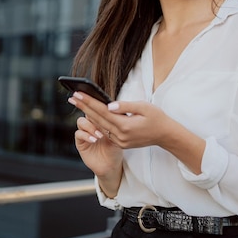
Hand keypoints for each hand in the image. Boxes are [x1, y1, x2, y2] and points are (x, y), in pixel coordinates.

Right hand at [70, 93, 122, 177]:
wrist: (112, 167)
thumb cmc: (118, 149)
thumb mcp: (123, 132)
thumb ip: (118, 119)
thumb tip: (111, 106)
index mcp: (104, 120)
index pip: (97, 106)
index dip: (91, 98)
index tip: (86, 90)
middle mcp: (93, 125)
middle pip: (87, 111)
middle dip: (82, 104)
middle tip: (78, 97)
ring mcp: (86, 134)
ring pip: (81, 122)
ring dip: (90, 126)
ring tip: (99, 134)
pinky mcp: (81, 143)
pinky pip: (79, 135)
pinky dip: (86, 135)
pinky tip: (94, 140)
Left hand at [72, 93, 205, 174]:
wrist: (166, 136)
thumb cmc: (157, 118)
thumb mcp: (144, 107)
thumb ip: (125, 106)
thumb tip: (108, 105)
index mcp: (125, 126)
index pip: (102, 112)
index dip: (89, 102)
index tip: (77, 94)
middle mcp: (120, 136)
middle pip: (97, 119)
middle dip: (84, 107)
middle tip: (72, 97)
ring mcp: (120, 141)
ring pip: (100, 126)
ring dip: (89, 114)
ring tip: (78, 103)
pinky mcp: (121, 143)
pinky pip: (106, 131)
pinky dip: (98, 122)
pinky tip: (90, 113)